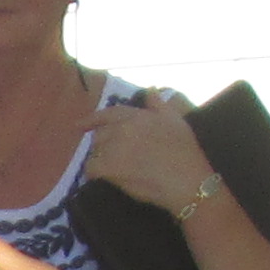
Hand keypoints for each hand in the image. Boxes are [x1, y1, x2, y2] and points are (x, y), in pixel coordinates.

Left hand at [80, 98, 214, 213]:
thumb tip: (150, 89)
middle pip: (100, 135)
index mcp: (138, 116)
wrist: (189, 180)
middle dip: (104, 145)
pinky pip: (92, 168)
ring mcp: (116, 147)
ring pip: (96, 152)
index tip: (80, 125)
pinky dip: (95, 173)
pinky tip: (105, 178)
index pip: (109, 113)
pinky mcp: (111, 167)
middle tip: (115, 158)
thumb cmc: (186, 152)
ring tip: (117, 169)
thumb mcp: (176, 120)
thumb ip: (159, 104)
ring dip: (102, 160)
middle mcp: (124, 128)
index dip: (93, 119)